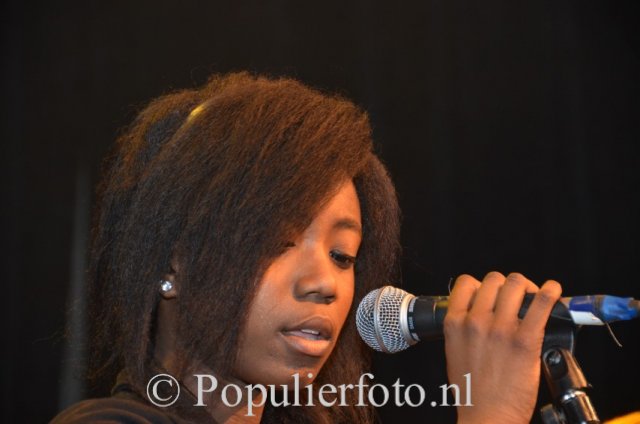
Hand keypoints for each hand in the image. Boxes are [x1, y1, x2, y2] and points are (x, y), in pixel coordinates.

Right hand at [443, 272, 561, 423]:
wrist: (487, 417)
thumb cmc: (472, 392)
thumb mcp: (453, 352)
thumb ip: (462, 329)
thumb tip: (475, 314)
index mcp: (455, 324)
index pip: (466, 283)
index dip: (480, 285)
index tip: (490, 294)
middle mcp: (476, 321)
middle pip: (494, 280)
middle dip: (507, 285)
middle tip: (517, 297)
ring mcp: (501, 329)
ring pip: (516, 284)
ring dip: (527, 287)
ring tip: (534, 298)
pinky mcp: (526, 340)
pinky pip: (542, 303)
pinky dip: (550, 292)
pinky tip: (553, 291)